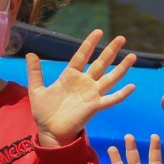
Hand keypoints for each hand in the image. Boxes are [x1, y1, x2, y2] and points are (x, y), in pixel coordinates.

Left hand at [26, 29, 135, 147]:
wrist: (49, 132)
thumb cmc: (44, 112)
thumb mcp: (37, 90)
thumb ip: (35, 72)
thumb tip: (30, 54)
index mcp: (70, 76)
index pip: (82, 56)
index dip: (89, 44)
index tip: (98, 31)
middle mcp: (84, 83)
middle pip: (100, 63)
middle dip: (111, 51)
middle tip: (121, 38)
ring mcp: (91, 94)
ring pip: (110, 78)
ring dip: (121, 68)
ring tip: (132, 56)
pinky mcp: (95, 106)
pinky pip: (111, 99)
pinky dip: (122, 94)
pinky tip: (132, 86)